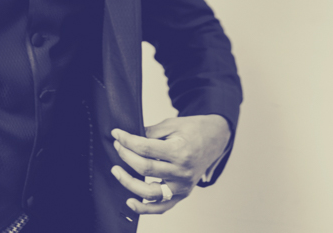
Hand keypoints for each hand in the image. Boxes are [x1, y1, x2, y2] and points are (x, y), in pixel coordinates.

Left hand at [110, 114, 230, 214]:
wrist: (216, 139)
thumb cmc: (193, 130)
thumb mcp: (172, 124)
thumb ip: (150, 132)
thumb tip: (127, 138)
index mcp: (180, 151)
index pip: (145, 148)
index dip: (127, 141)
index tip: (116, 134)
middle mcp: (182, 171)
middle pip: (145, 168)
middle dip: (125, 156)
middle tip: (117, 146)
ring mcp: (183, 186)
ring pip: (150, 192)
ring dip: (128, 182)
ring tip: (116, 171)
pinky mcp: (182, 194)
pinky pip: (162, 207)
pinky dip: (145, 208)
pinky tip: (130, 202)